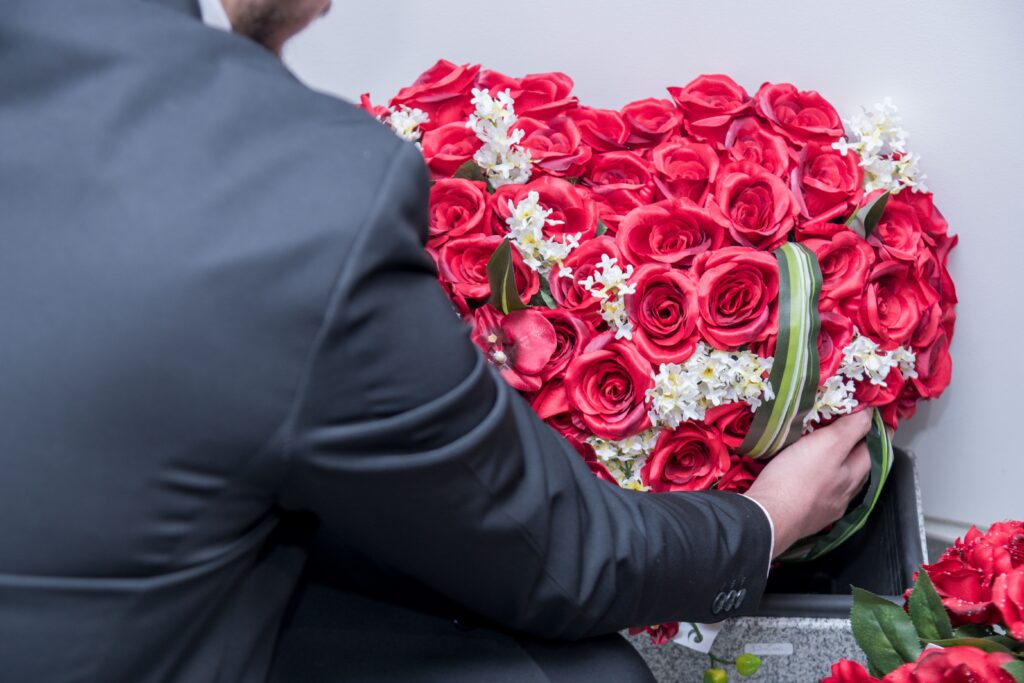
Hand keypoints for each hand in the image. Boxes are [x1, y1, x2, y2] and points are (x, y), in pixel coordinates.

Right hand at [743, 410, 872, 558]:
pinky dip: (816, 483)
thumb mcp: (827, 445)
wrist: (767, 518)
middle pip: (856, 468)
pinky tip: (805, 479)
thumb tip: (870, 413)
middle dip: (854, 450)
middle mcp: (843, 495)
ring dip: (835, 468)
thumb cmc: (796, 479)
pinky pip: (817, 495)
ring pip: (837, 484)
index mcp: (852, 476)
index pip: (871, 448)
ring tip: (824, 453)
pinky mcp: (804, 516)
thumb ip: (850, 429)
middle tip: (845, 430)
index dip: (871, 430)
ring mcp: (824, 509)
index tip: (868, 415)